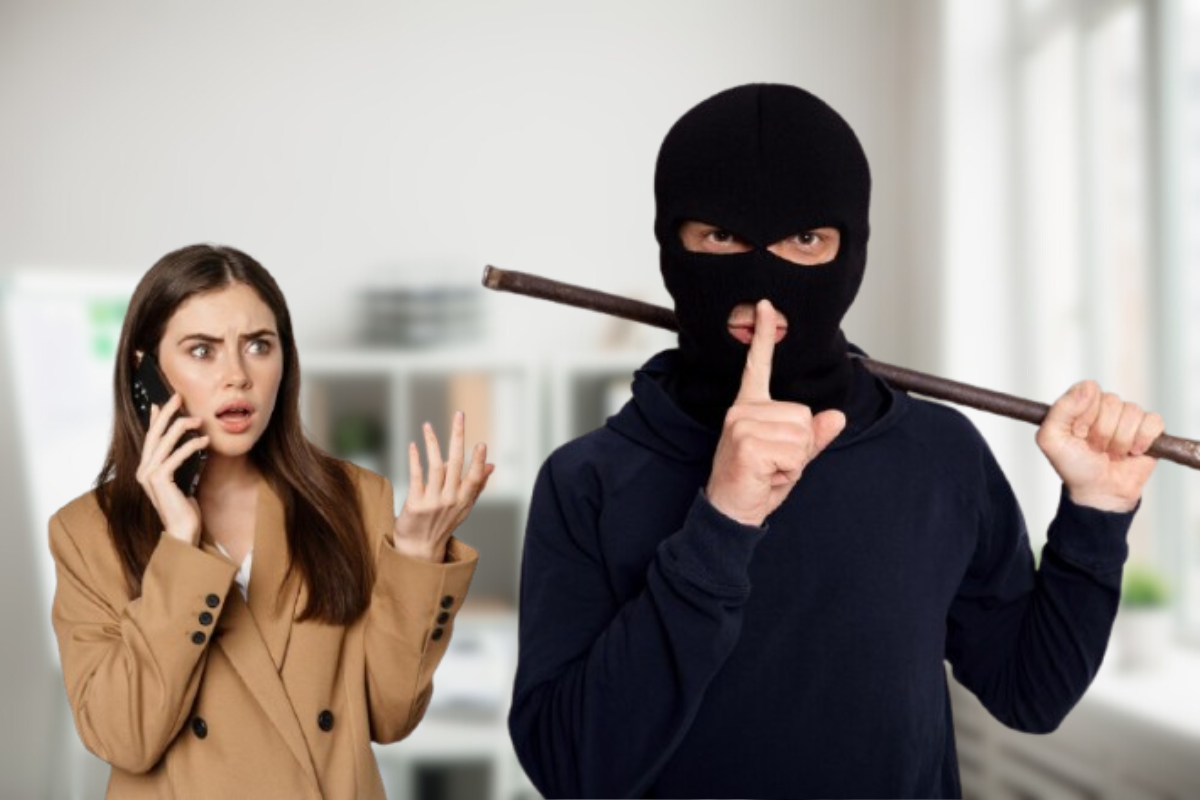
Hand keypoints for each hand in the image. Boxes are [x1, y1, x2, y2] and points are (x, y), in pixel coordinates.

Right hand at [136, 393, 207, 545]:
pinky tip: (204, 441)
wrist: (183, 530)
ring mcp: (149, 475)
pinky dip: (190, 446)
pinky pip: (176, 457)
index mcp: (146, 469)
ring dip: (183, 427)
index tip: (162, 403)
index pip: (150, 438)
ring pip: (165, 442)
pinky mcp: (159, 481)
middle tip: (179, 397)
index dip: (156, 419)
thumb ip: (179, 463)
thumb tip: (188, 443)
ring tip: (199, 420)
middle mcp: (143, 470)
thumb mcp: (182, 479)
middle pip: (154, 434)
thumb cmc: (184, 507)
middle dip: (167, 413)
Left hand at [394, 411, 494, 562]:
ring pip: (435, 466)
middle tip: (459, 416)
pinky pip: (416, 476)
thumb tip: (491, 465)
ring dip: (432, 443)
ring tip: (427, 426)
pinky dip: (414, 458)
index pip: (474, 477)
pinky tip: (413, 445)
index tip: (481, 443)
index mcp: (464, 500)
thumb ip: (477, 485)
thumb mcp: (464, 506)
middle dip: (457, 437)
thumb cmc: (442, 523)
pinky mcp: (415, 503)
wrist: (419, 548)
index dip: (478, 460)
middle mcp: (450, 500)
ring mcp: (432, 502)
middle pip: (456, 463)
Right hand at [705, 300, 845, 526]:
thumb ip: (812, 437)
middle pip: (804, 415)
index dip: (765, 336)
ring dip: (795, 461)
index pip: (758, 367)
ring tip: (769, 470)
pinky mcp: (748, 444)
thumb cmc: (756, 484)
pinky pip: (795, 454)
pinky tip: (766, 476)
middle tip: (773, 463)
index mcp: (749, 407)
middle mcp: (743, 411)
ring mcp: (743, 425)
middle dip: (800, 446)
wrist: (730, 513)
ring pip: (802, 435)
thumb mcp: (791, 458)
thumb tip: (837, 416)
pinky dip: (790, 472)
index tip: (766, 305)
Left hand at [1036, 380, 1164, 511]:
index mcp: (1080, 405)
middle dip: (1102, 432)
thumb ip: (1060, 409)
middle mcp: (1104, 408)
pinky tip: (1132, 453)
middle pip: (1112, 402)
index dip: (1085, 414)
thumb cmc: (1074, 466)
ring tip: (1111, 454)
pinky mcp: (1149, 430)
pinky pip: (1153, 421)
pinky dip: (1143, 440)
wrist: (1099, 492)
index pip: (1089, 390)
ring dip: (1120, 441)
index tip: (1078, 433)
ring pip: (1132, 412)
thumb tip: (1088, 387)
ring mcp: (1128, 418)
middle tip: (1095, 448)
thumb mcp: (1051, 439)